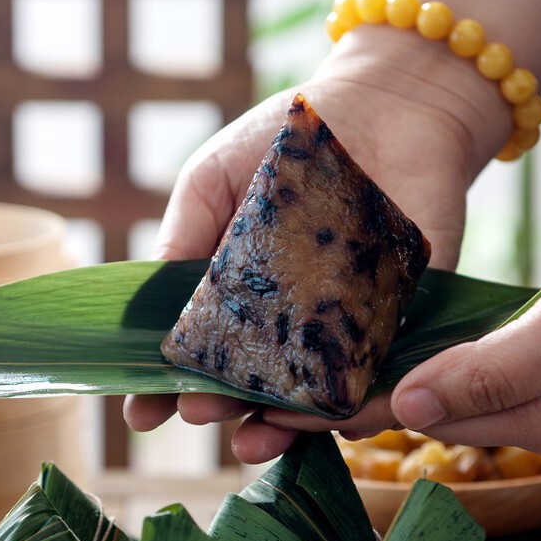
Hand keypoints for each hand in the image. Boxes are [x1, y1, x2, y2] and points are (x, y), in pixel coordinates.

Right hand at [124, 29, 503, 461]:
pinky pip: (378, 377)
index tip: (140, 415)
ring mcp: (341, 328)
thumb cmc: (290, 137)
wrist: (389, 102)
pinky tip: (332, 420)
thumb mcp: (214, 178)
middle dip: (219, 409)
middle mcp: (286, 324)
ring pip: (308, 398)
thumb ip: (183, 235)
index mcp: (235, 297)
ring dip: (280, 428)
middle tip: (197, 412)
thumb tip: (150, 303)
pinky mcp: (400, 321)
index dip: (165, 389)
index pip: (197, 356)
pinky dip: (359, 405)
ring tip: (253, 438)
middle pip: (249, 389)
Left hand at [266, 193, 540, 457]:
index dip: (338, 412)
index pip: (416, 419)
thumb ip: (495, 372)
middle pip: (415, 410)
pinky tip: (375, 342)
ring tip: (291, 375)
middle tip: (252, 403)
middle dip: (335, 405)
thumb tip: (408, 407)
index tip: (267, 411)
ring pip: (437, 387)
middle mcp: (536, 416)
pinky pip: (469, 361)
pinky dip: (417, 353)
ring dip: (368, 379)